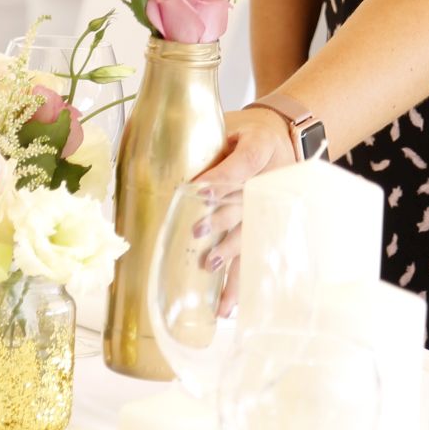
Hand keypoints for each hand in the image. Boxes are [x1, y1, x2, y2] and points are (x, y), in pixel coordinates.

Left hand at [194, 104, 295, 309]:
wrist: (279, 135)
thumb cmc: (244, 133)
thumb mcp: (227, 127)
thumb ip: (200, 143)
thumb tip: (148, 161)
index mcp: (261, 145)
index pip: (243, 162)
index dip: (221, 177)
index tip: (197, 190)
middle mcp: (272, 176)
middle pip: (248, 200)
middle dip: (222, 219)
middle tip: (196, 231)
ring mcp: (275, 204)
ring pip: (253, 230)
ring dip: (232, 250)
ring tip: (210, 265)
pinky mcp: (270, 225)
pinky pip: (256, 253)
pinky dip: (241, 279)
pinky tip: (228, 302)